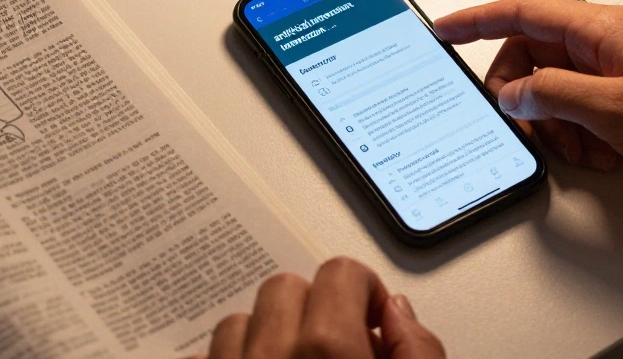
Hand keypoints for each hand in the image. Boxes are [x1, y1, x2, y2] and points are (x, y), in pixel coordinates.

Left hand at [200, 257, 444, 358]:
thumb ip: (419, 352)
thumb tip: (399, 313)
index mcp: (328, 351)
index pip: (341, 272)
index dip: (365, 294)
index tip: (372, 324)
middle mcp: (271, 356)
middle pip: (286, 287)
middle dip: (315, 311)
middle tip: (337, 352)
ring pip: (239, 321)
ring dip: (268, 338)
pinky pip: (203, 358)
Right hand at [434, 0, 622, 246]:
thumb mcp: (617, 111)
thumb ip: (555, 95)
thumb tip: (511, 90)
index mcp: (601, 28)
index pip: (521, 11)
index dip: (476, 20)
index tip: (442, 29)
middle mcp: (605, 41)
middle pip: (531, 56)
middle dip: (522, 96)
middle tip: (528, 127)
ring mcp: (615, 69)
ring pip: (552, 88)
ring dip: (554, 123)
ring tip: (581, 150)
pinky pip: (578, 108)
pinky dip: (577, 134)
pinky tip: (601, 154)